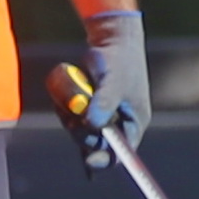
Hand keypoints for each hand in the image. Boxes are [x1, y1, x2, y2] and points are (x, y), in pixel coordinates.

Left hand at [74, 9, 152, 169]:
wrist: (111, 37)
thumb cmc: (120, 59)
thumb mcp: (113, 82)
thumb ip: (103, 104)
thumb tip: (92, 125)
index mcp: (134, 122)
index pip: (121, 152)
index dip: (105, 158)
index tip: (89, 161)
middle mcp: (118, 122)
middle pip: (95, 143)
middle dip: (81, 130)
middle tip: (73, 113)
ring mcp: (102, 114)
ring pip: (79, 129)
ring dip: (69, 116)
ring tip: (69, 93)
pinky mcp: (89, 105)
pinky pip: (72, 116)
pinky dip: (65, 107)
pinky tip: (64, 91)